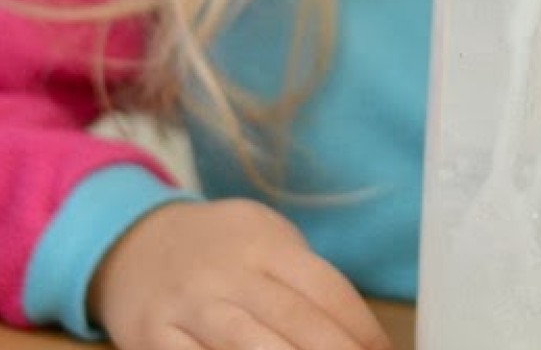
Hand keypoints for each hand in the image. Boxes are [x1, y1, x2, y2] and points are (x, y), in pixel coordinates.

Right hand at [88, 199, 390, 349]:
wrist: (135, 242)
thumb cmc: (223, 249)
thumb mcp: (269, 242)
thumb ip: (308, 282)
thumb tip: (364, 335)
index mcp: (266, 245)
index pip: (326, 289)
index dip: (361, 327)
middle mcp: (228, 274)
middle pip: (294, 320)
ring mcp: (188, 307)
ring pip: (245, 344)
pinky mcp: (152, 336)